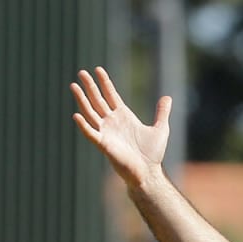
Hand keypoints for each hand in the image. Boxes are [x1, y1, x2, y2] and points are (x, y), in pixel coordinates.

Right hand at [70, 67, 171, 189]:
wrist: (149, 171)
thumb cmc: (152, 153)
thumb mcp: (160, 129)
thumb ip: (162, 112)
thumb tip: (168, 97)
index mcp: (124, 116)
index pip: (111, 96)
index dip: (105, 83)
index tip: (98, 70)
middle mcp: (112, 122)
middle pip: (98, 100)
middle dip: (90, 86)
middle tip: (82, 72)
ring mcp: (106, 132)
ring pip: (91, 113)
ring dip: (82, 100)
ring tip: (74, 86)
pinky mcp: (104, 145)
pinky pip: (91, 133)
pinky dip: (84, 125)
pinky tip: (76, 115)